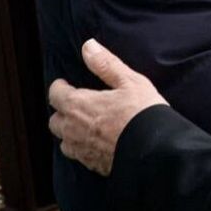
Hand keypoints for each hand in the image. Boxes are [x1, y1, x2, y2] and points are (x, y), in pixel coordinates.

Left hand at [47, 40, 168, 176]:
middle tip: (76, 105)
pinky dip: (83, 148)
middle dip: (62, 112)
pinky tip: (97, 144)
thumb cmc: (142, 112)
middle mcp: (72, 128)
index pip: (55, 94)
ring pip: (64, 141)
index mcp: (78, 105)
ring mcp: (81, 149)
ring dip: (69, 133)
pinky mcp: (92, 165)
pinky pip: (79, 156)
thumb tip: (88, 46)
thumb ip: (106, 64)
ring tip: (84, 127)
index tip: (65, 84)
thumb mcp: (129, 81)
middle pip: (55, 120)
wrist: (155, 149)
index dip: (59, 87)